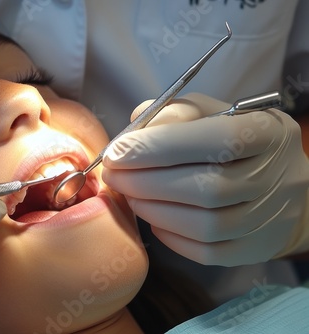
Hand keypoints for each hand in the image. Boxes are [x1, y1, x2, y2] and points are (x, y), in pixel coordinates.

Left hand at [102, 93, 308, 265]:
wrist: (277, 182)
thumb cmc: (232, 139)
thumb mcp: (209, 112)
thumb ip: (172, 114)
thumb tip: (131, 134)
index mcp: (268, 133)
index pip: (215, 140)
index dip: (158, 147)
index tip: (117, 152)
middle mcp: (277, 177)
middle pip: (206, 188)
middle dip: (146, 182)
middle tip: (113, 176)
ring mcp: (269, 218)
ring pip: (205, 225)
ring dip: (154, 210)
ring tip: (130, 196)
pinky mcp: (256, 249)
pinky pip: (207, 252)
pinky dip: (172, 237)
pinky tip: (154, 218)